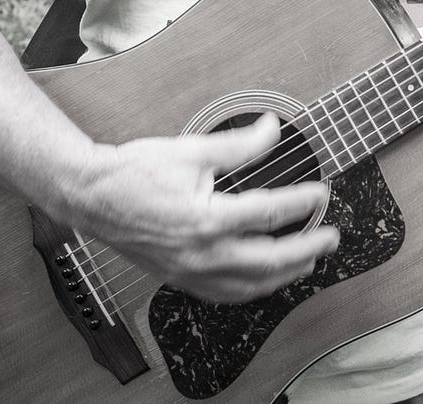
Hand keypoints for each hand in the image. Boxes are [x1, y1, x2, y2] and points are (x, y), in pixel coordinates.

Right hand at [70, 113, 337, 303]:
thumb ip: (240, 145)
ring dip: (285, 275)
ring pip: (250, 285)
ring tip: (308, 261)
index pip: (270, 214)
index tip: (322, 193)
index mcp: (206, 219)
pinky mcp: (180, 278)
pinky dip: (253, 288)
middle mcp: (201, 253)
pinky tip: (265, 278)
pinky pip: (225, 294)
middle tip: (331, 237)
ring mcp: (190, 272)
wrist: (91, 197)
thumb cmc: (134, 172)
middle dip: (307, 249)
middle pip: (269, 260)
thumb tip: (272, 128)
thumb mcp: (192, 149)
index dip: (302, 203)